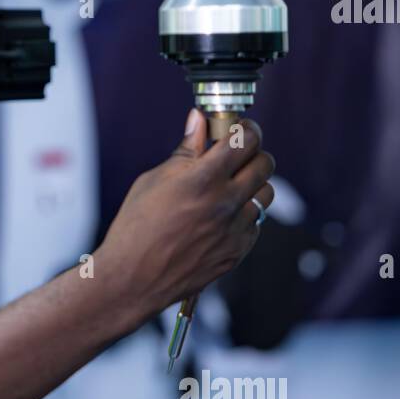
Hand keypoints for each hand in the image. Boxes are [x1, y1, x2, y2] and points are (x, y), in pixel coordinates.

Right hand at [93, 109, 274, 332]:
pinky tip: (220, 217)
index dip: (246, 128)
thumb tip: (198, 120)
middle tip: (236, 155)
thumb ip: (185, 150)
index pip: (245, 139)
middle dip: (253, 152)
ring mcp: (235, 229)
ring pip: (266, 193)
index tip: (239, 128)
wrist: (133, 278)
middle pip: (265, 163)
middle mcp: (225, 203)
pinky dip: (243, 214)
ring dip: (252, 184)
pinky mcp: (238, 250)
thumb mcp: (153, 180)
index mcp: (202, 179)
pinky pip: (256, 223)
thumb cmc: (136, 227)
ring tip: (228, 188)